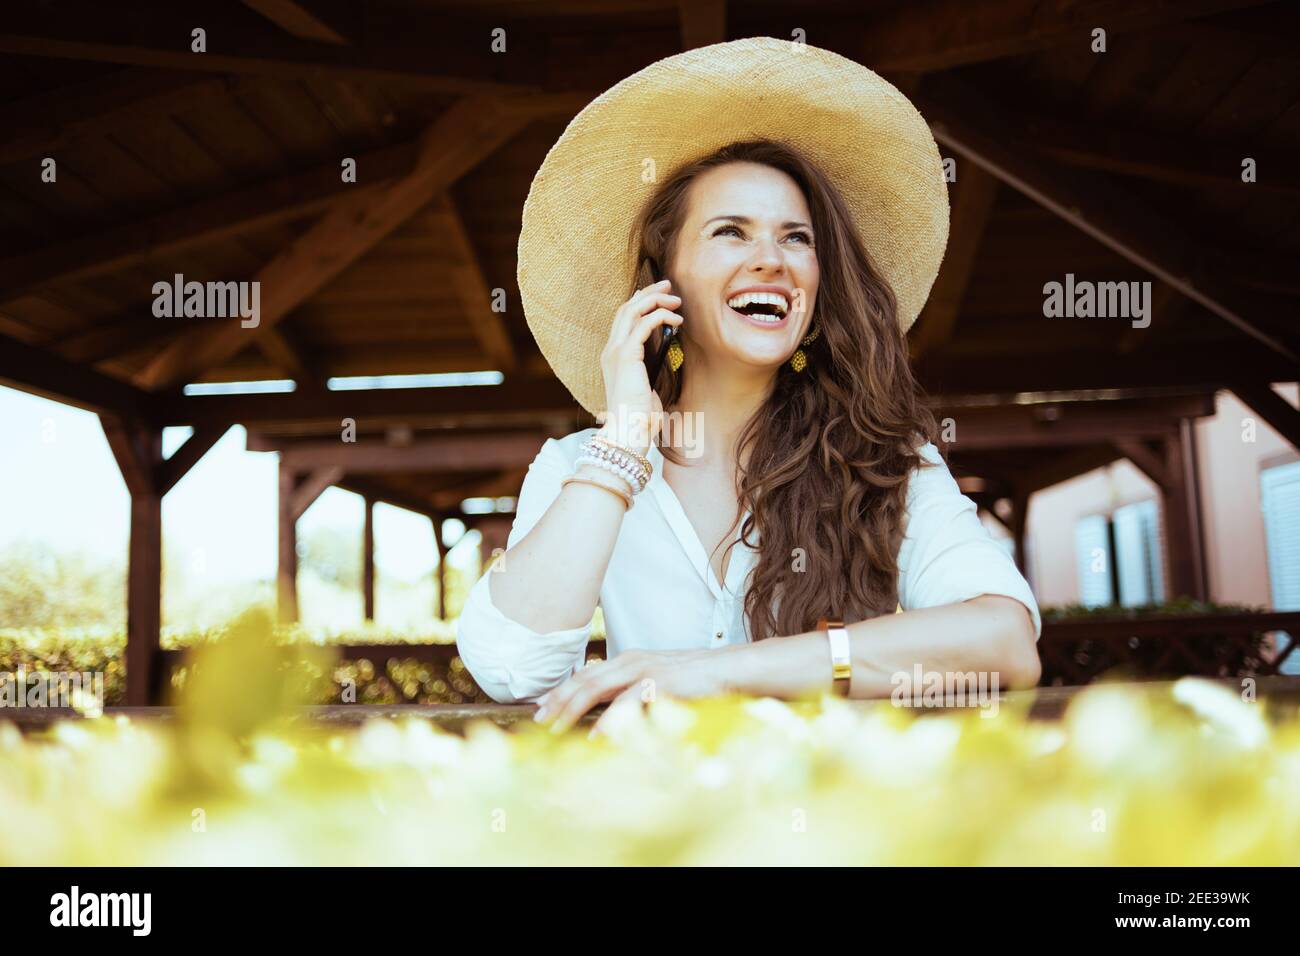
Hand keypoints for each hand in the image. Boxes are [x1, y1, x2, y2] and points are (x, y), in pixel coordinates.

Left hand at [534, 648, 727, 736]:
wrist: (726, 669)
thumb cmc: (690, 679)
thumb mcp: (653, 681)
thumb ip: (628, 691)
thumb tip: (606, 710)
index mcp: (625, 660)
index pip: (583, 675)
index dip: (559, 691)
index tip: (540, 708)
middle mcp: (629, 661)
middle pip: (582, 680)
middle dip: (556, 701)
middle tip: (537, 721)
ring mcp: (643, 670)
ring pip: (596, 687)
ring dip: (572, 709)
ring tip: (556, 728)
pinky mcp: (659, 683)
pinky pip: (627, 702)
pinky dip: (609, 720)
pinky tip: (597, 736)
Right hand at [598, 279, 682, 455]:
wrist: (627, 432)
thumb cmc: (638, 417)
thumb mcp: (645, 387)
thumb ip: (650, 368)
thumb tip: (666, 351)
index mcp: (612, 357)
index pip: (623, 319)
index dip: (640, 302)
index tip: (660, 296)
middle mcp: (610, 350)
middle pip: (626, 308)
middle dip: (649, 293)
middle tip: (669, 286)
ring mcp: (615, 351)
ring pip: (633, 310)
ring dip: (656, 300)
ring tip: (676, 300)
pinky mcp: (626, 355)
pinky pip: (644, 324)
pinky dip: (661, 316)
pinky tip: (676, 320)